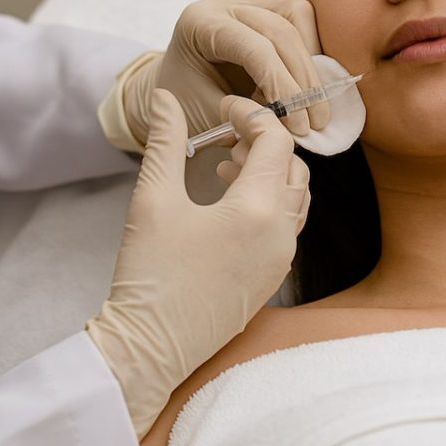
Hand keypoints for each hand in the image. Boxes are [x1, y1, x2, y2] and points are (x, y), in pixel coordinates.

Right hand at [86, 89, 309, 436]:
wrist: (150, 347)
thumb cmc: (149, 274)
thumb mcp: (152, 198)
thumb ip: (165, 140)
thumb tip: (165, 97)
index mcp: (257, 209)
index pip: (275, 140)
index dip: (250, 114)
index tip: (222, 109)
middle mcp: (281, 233)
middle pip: (294, 165)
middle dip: (264, 142)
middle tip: (224, 138)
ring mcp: (282, 258)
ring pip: (296, 196)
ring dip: (269, 172)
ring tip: (224, 168)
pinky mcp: (273, 277)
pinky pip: (287, 225)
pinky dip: (268, 201)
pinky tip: (228, 203)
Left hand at [123, 0, 328, 143]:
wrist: (176, 89)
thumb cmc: (183, 103)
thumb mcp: (206, 117)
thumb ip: (246, 117)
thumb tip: (291, 123)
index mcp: (199, 23)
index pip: (255, 49)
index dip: (283, 86)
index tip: (299, 125)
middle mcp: (224, 4)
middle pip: (281, 31)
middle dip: (304, 80)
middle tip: (316, 121)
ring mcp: (248, 2)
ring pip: (297, 17)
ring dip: (311, 66)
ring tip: (312, 107)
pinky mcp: (267, 9)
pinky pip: (301, 22)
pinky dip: (309, 56)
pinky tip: (306, 89)